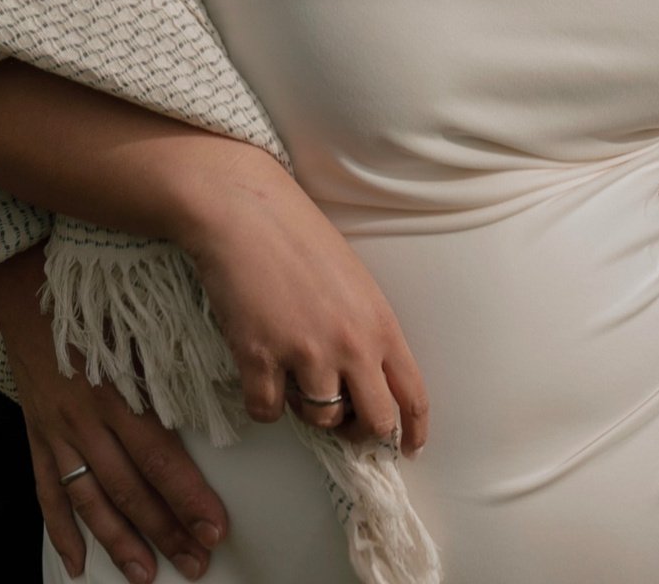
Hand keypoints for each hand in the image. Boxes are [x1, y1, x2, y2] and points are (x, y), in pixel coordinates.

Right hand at [0, 242, 228, 583]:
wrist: (24, 281)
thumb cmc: (94, 294)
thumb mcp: (138, 321)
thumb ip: (169, 361)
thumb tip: (216, 391)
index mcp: (118, 390)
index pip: (160, 459)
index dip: (188, 499)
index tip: (215, 529)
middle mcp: (85, 419)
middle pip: (130, 489)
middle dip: (166, 531)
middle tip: (195, 563)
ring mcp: (56, 430)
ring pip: (91, 499)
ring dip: (120, 541)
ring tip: (145, 575)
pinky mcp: (35, 432)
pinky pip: (46, 490)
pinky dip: (60, 529)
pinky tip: (77, 562)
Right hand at [173, 139, 429, 454]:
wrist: (244, 210)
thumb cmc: (298, 235)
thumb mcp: (353, 280)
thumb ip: (365, 329)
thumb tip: (364, 380)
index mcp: (379, 320)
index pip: (413, 394)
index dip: (414, 431)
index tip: (408, 449)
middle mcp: (351, 343)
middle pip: (375, 422)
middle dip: (360, 432)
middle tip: (343, 423)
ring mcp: (306, 353)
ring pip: (321, 420)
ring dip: (307, 408)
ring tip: (293, 372)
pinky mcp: (261, 357)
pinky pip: (267, 412)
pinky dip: (262, 400)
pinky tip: (259, 369)